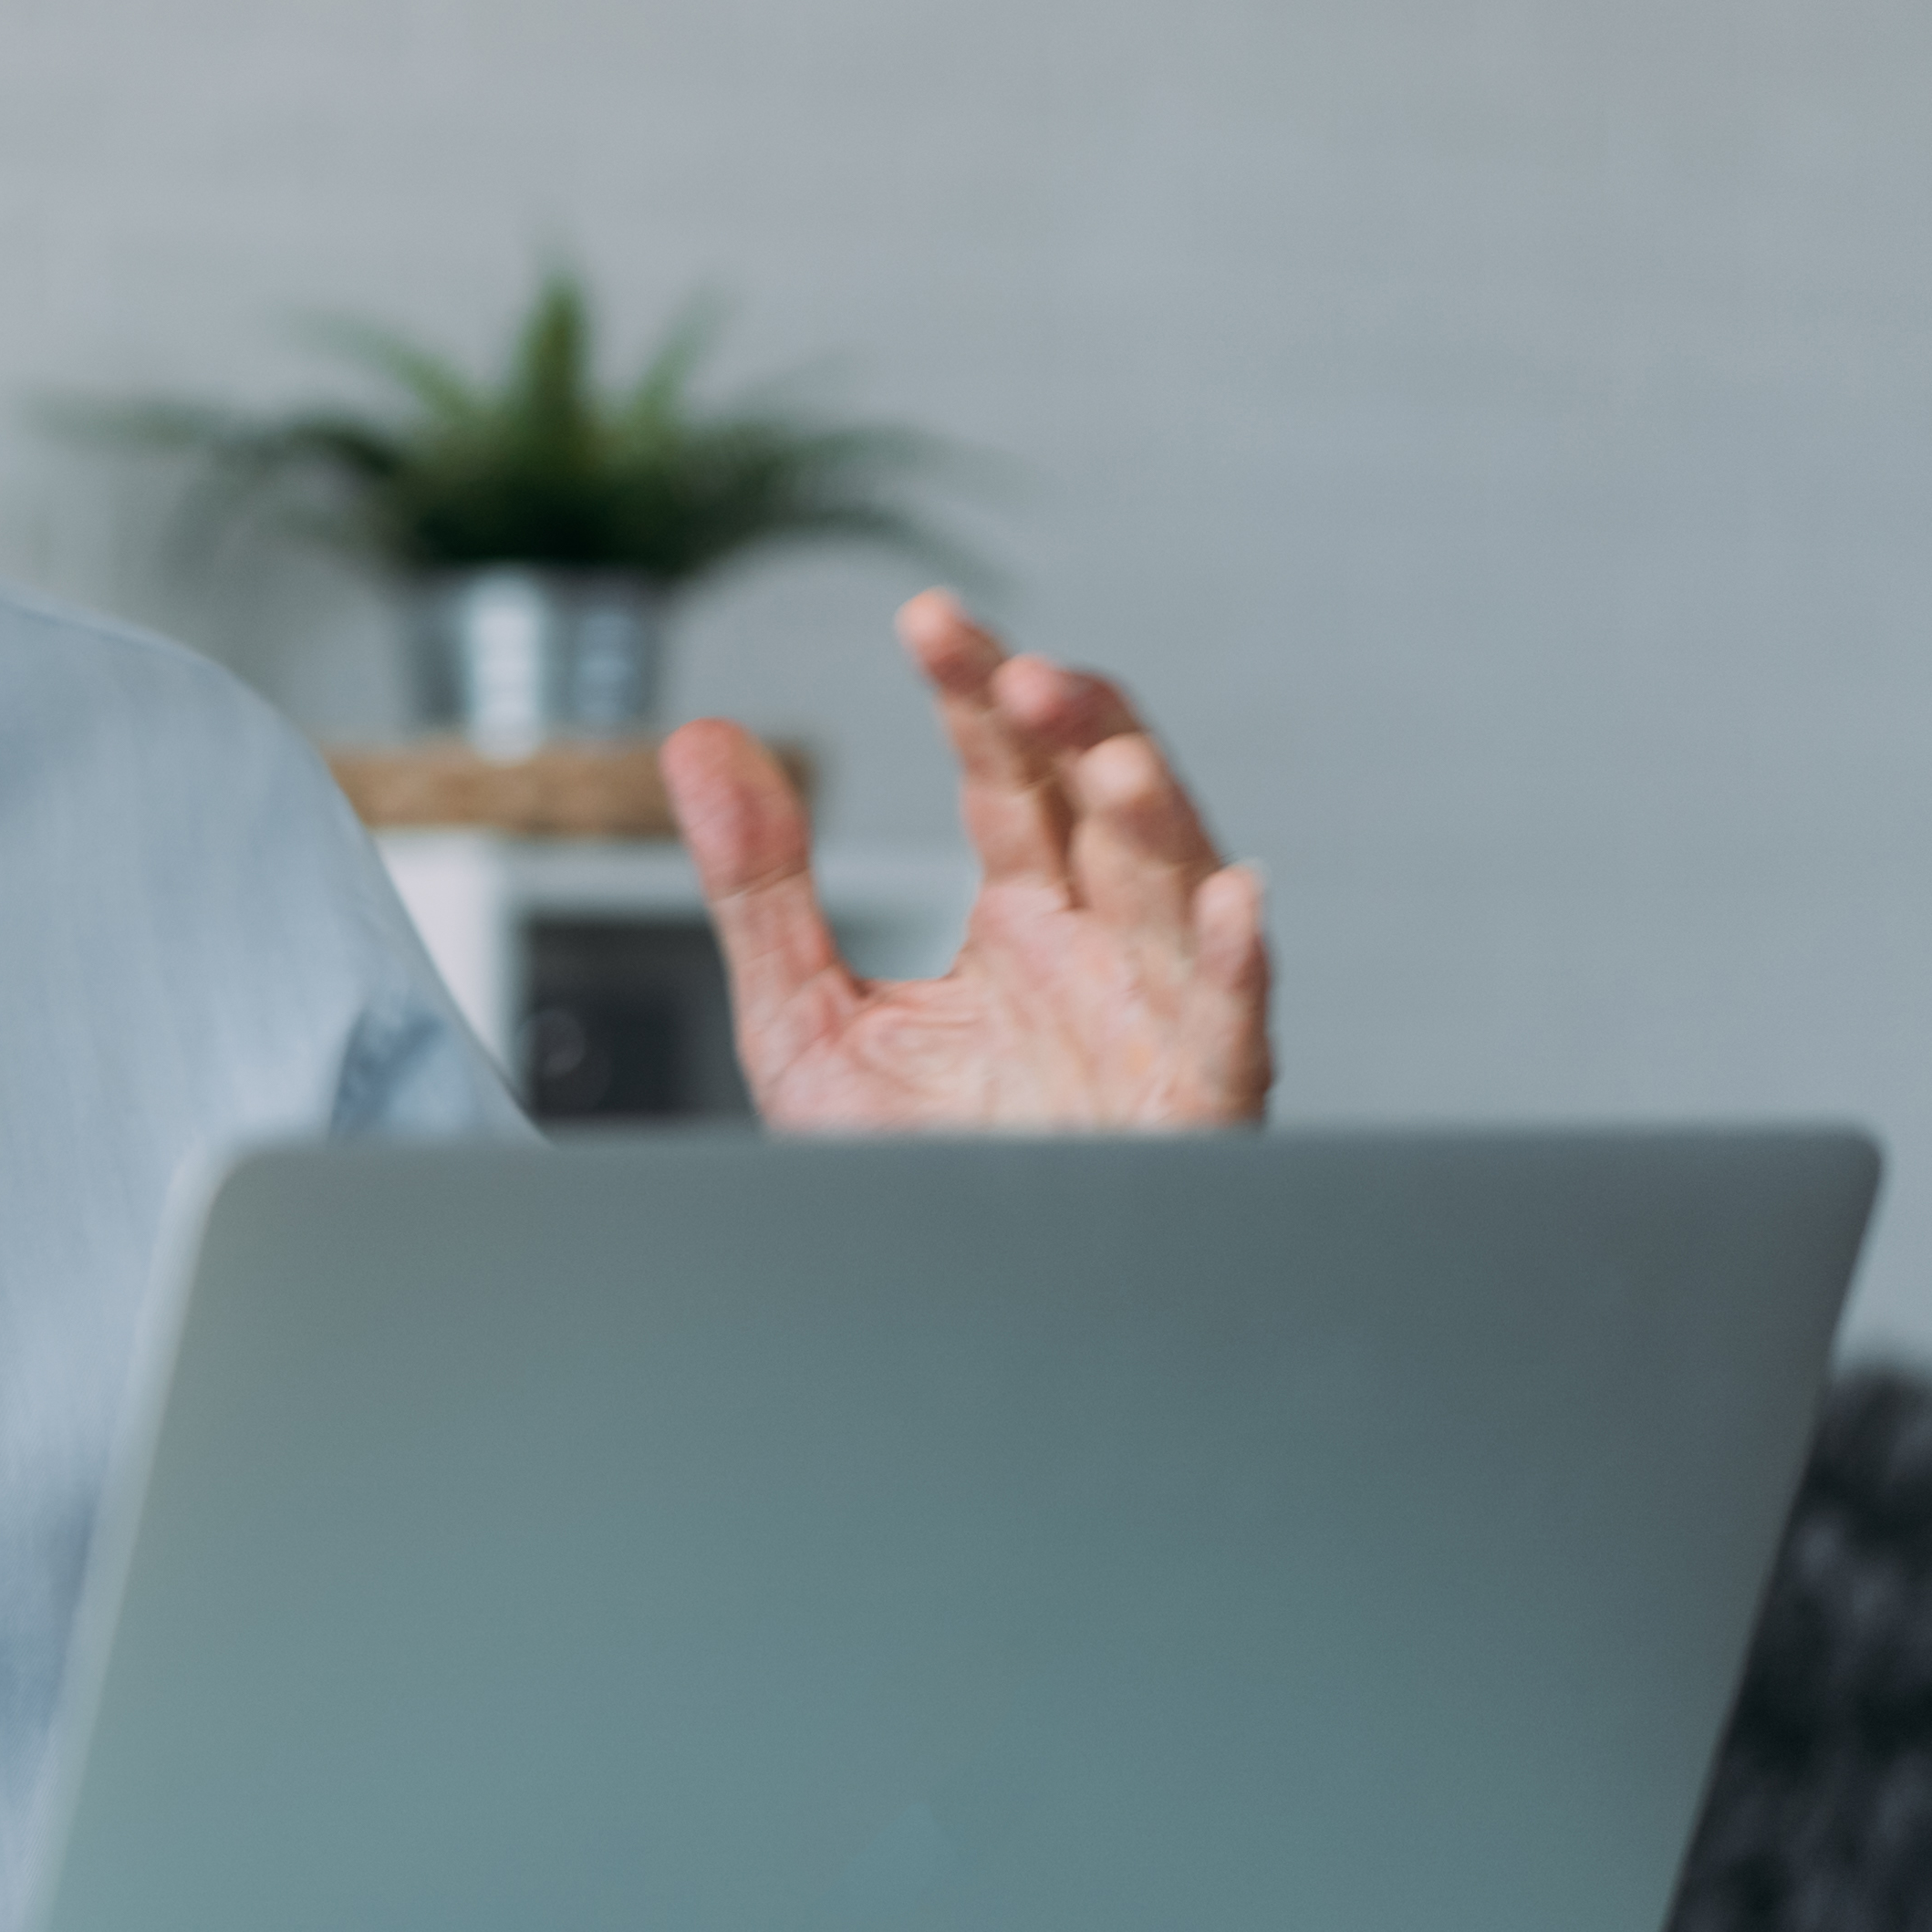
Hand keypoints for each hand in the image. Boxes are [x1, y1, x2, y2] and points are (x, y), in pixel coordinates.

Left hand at [660, 592, 1269, 1133]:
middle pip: (1106, 807)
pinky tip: (1231, 901)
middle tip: (1019, 675)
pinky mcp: (1194, 1108)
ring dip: (1154, 820)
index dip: (977, 693)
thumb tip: (697, 741)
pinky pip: (1232, 1029)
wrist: (941, 1313)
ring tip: (1108, 759)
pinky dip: (1234, 965)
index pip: (1006, 776)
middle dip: (1074, 732)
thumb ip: (760, 882)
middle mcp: (1101, 952)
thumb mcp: (804, 1019)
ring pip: (1176, 894)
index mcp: (1024, 919)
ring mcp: (1155, 1022)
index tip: (929, 618)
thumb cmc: (908, 1174)